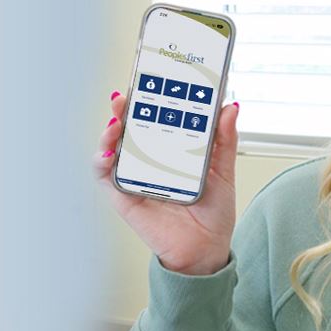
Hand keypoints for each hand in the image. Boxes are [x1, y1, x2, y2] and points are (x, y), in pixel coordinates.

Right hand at [92, 91, 238, 275]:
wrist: (207, 250)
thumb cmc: (212, 214)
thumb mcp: (223, 172)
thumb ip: (224, 141)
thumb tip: (229, 108)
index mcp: (171, 151)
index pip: (156, 118)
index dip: (150, 98)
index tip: (152, 80)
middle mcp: (149, 161)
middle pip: (130, 128)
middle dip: (125, 108)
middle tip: (128, 95)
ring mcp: (135, 177)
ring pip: (113, 147)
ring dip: (109, 130)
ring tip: (117, 120)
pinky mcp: (124, 196)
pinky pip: (105, 176)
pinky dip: (101, 161)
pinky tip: (109, 153)